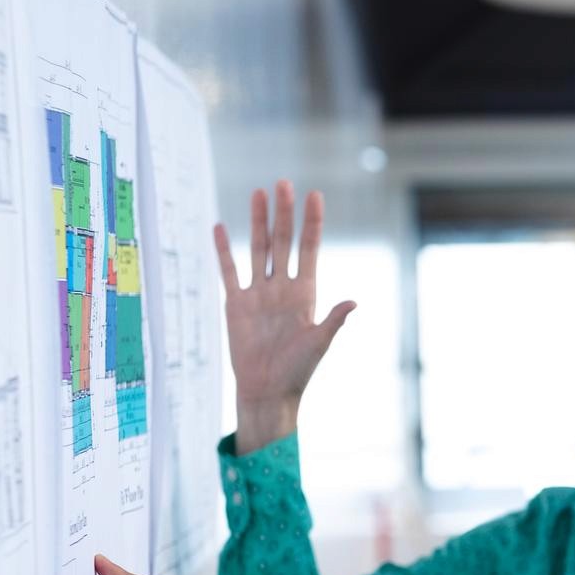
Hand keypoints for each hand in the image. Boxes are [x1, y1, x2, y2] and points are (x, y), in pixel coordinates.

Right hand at [216, 180, 355, 450]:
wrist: (268, 391)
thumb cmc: (298, 371)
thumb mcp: (319, 343)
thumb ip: (333, 320)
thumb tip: (354, 302)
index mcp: (306, 294)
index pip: (309, 249)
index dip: (312, 223)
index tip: (314, 195)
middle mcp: (282, 288)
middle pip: (283, 242)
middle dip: (284, 213)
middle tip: (284, 182)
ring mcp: (258, 293)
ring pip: (258, 249)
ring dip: (259, 222)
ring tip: (259, 193)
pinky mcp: (235, 303)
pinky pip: (228, 270)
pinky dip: (223, 249)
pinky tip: (220, 226)